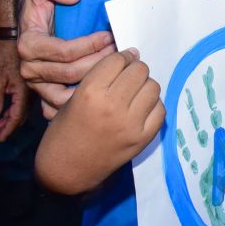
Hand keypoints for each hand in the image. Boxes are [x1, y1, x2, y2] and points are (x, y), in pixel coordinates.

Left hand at [0, 39, 28, 141]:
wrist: (14, 42)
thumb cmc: (5, 57)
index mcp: (23, 93)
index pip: (16, 117)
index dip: (7, 129)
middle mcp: (30, 93)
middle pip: (21, 116)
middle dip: (8, 127)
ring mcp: (31, 90)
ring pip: (22, 110)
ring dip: (10, 119)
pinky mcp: (29, 86)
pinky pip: (23, 103)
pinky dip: (13, 110)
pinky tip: (5, 113)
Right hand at [18, 0, 114, 115]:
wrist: (32, 16)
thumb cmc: (39, 0)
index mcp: (29, 45)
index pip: (65, 52)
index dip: (91, 45)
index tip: (110, 35)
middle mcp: (29, 68)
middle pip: (71, 73)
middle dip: (100, 62)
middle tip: (123, 53)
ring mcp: (38, 84)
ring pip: (70, 92)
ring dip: (97, 83)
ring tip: (119, 69)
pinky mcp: (46, 94)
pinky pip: (63, 105)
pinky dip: (83, 101)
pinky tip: (104, 91)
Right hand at [35, 48, 164, 193]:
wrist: (66, 170)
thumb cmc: (64, 131)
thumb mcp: (73, 97)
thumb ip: (101, 77)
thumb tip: (133, 55)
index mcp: (90, 92)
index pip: (118, 59)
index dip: (121, 57)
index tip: (122, 61)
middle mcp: (113, 105)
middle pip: (139, 70)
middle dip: (134, 70)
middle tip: (128, 77)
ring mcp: (130, 123)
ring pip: (153, 87)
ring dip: (145, 86)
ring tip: (134, 93)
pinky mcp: (142, 139)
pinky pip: (160, 110)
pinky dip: (153, 106)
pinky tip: (141, 109)